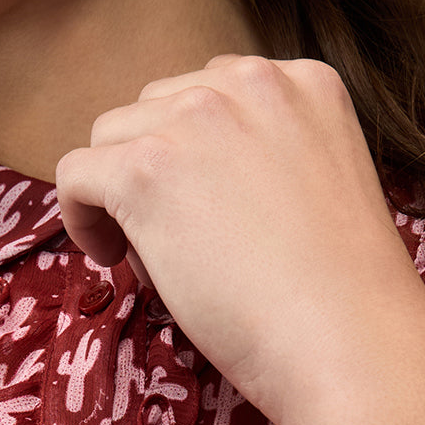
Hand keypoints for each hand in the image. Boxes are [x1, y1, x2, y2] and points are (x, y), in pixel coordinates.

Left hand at [54, 55, 424, 424]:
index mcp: (304, 81)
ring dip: (118, 193)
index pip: (210, 93)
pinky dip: (81, 217)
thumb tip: (183, 180)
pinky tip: (110, 257)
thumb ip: (264, 159)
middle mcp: (251, 83)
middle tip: (180, 241)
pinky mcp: (146, 170)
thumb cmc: (342, 297)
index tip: (199, 207)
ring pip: (110, 138)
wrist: (349, 343)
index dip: (192, 155)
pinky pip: (75, 175)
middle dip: (154, 168)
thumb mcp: (320, 189)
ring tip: (155, 258)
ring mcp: (196, 120)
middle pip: (155, 109)